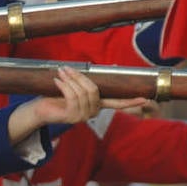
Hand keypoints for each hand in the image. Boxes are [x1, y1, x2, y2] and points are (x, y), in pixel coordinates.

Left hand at [8, 68, 148, 138]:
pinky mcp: (71, 118)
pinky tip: (57, 80)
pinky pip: (72, 97)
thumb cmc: (59, 95)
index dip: (131, 101)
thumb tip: (113, 68)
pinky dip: (64, 86)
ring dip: (70, 79)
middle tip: (67, 67)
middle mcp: (92, 112)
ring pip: (83, 93)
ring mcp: (82, 117)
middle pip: (94, 90)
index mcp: (97, 105)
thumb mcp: (77, 85)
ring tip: (60, 72)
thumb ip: (91, 78)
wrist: (40, 109)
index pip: (118, 103)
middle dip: (80, 76)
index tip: (146, 98)